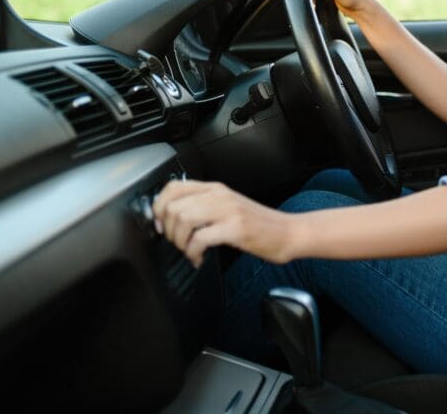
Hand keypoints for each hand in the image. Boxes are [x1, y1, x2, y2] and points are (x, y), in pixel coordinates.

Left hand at [152, 179, 294, 266]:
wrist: (288, 233)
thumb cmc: (258, 225)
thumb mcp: (228, 208)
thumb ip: (204, 207)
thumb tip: (171, 218)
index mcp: (216, 189)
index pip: (173, 187)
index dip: (158, 206)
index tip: (160, 224)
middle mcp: (220, 195)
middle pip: (174, 205)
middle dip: (167, 230)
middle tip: (176, 243)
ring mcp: (229, 211)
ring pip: (183, 219)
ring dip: (179, 241)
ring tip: (188, 251)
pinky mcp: (236, 228)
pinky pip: (200, 239)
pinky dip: (193, 253)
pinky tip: (199, 258)